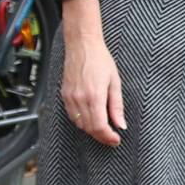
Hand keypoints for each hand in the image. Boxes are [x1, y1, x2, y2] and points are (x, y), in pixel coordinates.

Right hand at [61, 25, 124, 145]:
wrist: (82, 45)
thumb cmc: (100, 60)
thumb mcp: (115, 82)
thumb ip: (117, 106)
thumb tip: (121, 124)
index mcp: (94, 96)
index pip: (99, 127)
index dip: (108, 137)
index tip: (116, 140)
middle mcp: (80, 99)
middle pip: (89, 128)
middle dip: (101, 136)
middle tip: (112, 138)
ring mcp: (70, 97)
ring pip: (79, 124)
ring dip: (91, 130)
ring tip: (103, 129)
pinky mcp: (64, 95)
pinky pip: (72, 115)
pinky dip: (81, 121)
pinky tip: (90, 119)